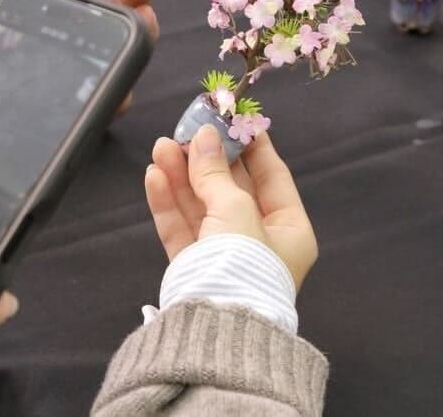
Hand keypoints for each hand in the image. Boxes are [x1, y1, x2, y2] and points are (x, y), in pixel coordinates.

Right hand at [144, 125, 317, 289]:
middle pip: (231, 189)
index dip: (251, 145)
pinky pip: (181, 228)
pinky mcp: (193, 267)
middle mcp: (258, 241)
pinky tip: (154, 175)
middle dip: (206, 159)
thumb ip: (214, 172)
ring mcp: (223, 255)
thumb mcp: (234, 209)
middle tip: (187, 128)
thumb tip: (204, 136)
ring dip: (181, 175)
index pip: (271, 176)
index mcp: (289, 230)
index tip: (234, 117)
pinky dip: (167, 201)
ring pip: (200, 206)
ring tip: (161, 145)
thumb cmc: (242, 263)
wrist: (215, 325)